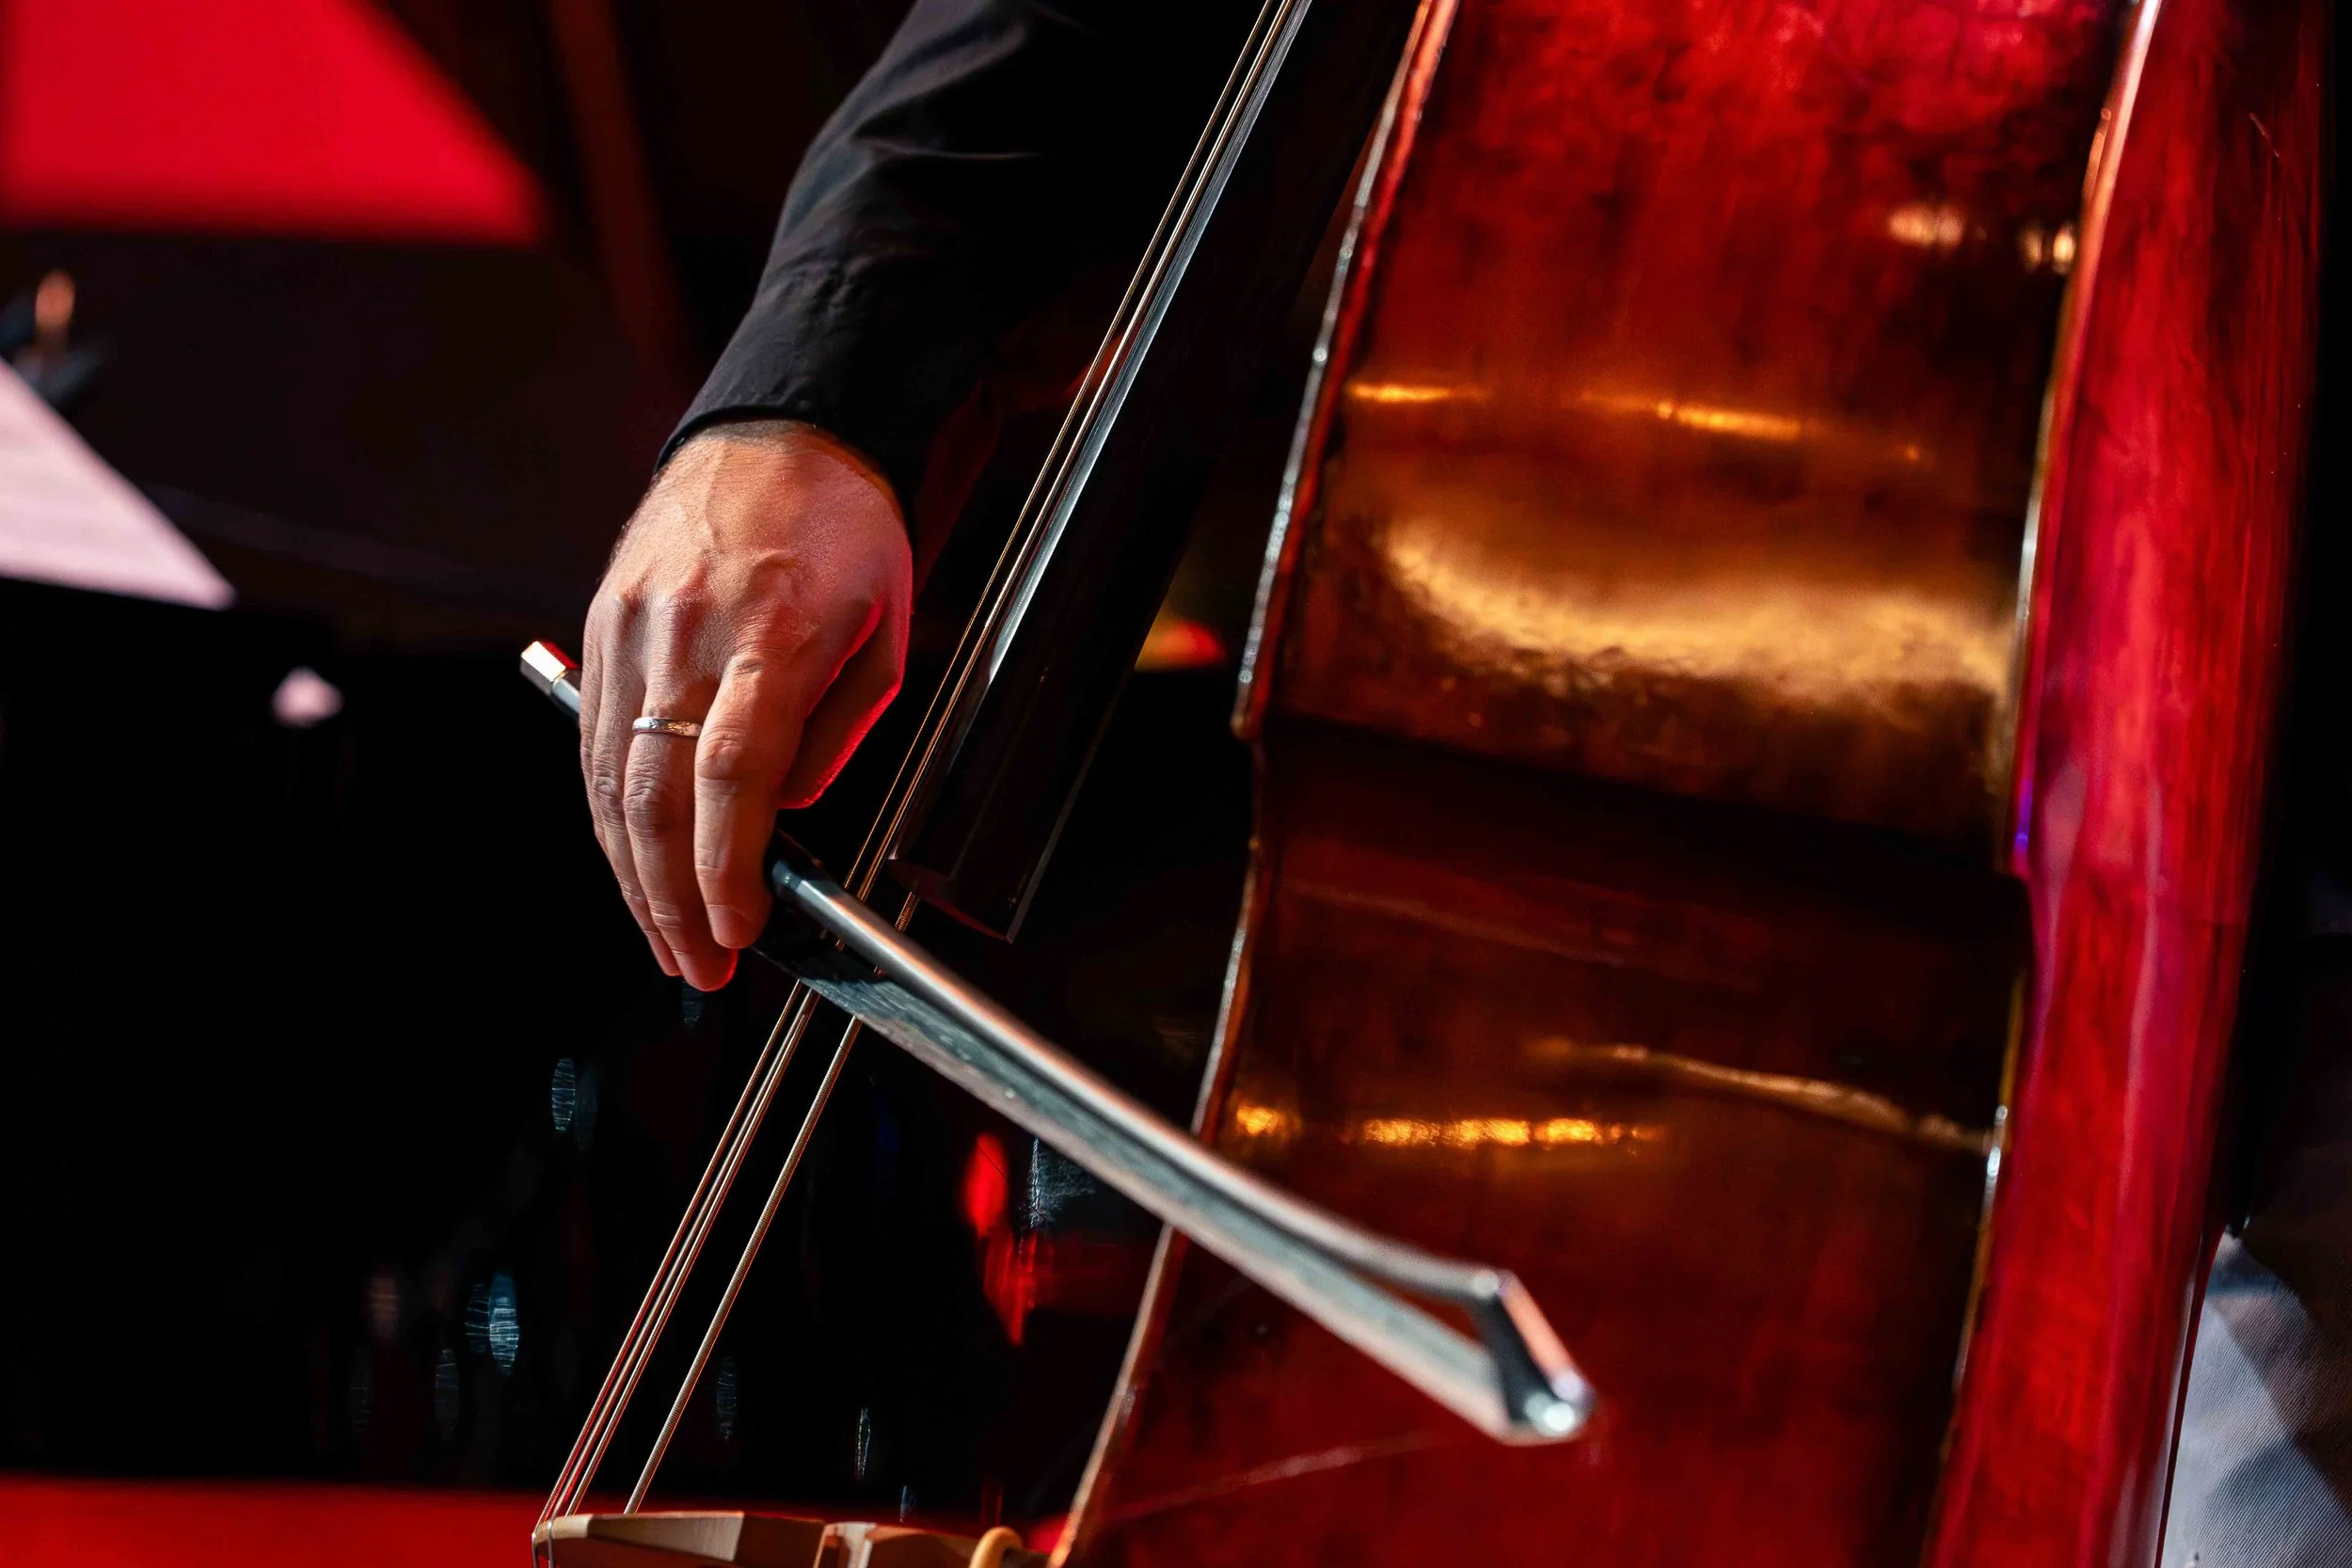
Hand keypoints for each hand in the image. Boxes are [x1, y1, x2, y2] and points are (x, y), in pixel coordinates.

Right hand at [581, 420, 910, 990]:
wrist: (782, 429)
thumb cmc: (848, 528)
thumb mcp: (886, 630)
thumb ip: (838, 730)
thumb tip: (785, 811)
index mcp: (770, 630)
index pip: (734, 775)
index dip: (728, 866)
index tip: (741, 929)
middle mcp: (687, 630)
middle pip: (659, 793)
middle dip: (674, 900)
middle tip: (700, 967)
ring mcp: (633, 626)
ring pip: (613, 776)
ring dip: (632, 874)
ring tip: (665, 939)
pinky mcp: (604, 623)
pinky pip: (595, 739)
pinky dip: (610, 814)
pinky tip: (630, 864)